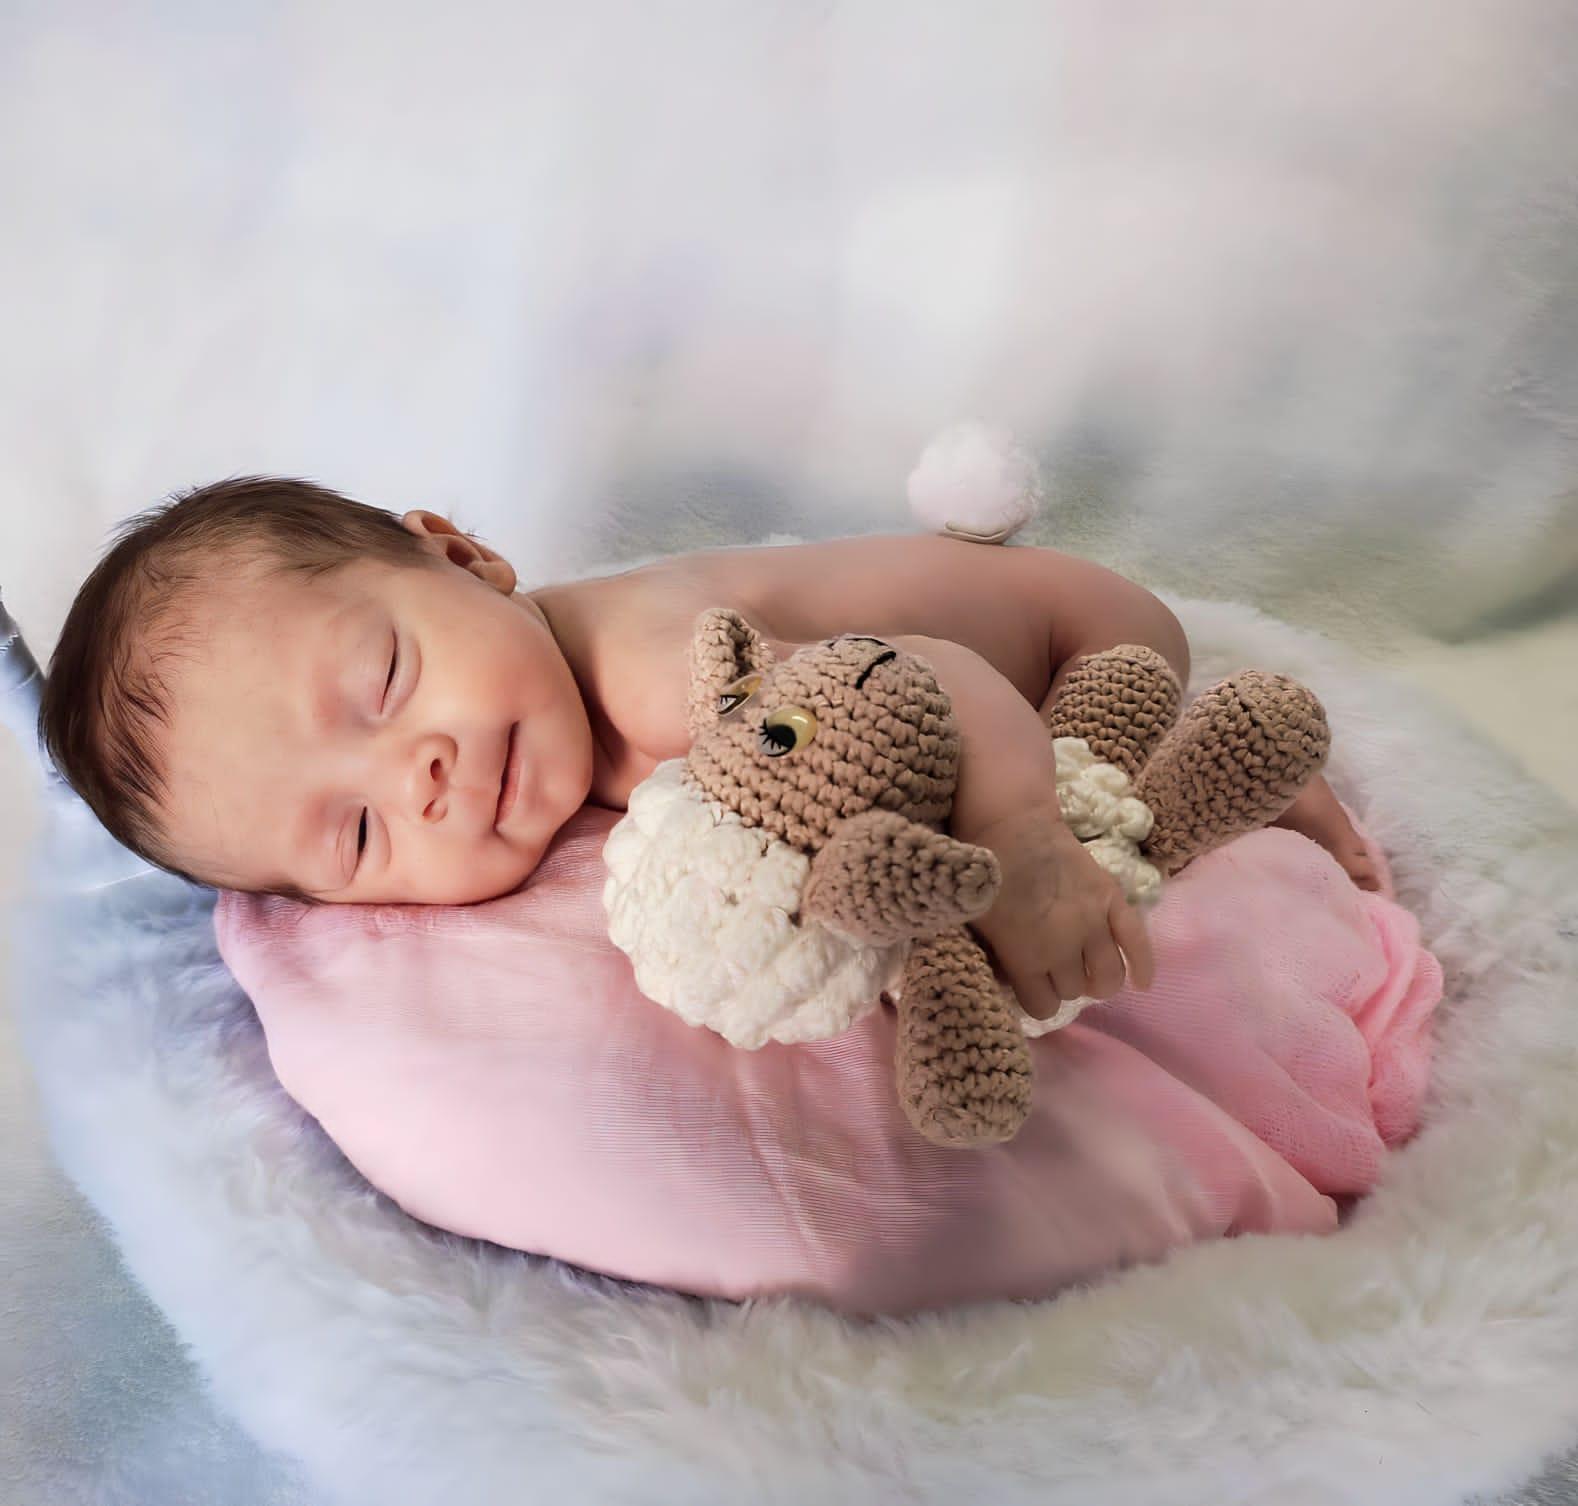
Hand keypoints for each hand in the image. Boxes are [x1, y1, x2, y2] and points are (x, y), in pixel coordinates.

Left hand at [966, 798, 1155, 1019]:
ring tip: (1089, 971)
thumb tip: (1013, 983)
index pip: (1043, 1007)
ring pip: (1108, 976)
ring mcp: (1093, 923)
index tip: (1032, 987)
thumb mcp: (978, 925)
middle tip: (1054, 968)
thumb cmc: (985, 874)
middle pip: (1074, 991)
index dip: (1036, 999)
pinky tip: (1142, 983)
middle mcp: (1064, 948)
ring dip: (1097, 979)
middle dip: (1063, 983)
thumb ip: (999, 960)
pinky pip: (1137, 941)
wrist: (1011, 824)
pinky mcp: (1112, 899)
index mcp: (1027, 958)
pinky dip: (1143, 965)